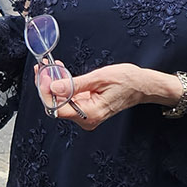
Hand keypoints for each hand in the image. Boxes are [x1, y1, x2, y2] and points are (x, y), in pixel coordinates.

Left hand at [42, 63, 178, 129]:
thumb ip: (74, 84)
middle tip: (44, 67)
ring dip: (54, 84)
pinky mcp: (87, 109)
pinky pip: (69, 99)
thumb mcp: (99, 78)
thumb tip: (53, 87)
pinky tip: (60, 73)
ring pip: (61, 101)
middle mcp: (86, 119)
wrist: (143, 85)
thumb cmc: (127, 81)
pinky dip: (63, 86)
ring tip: (51, 67)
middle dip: (48, 85)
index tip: (43, 75)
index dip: (46, 92)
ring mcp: (86, 115)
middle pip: (56, 105)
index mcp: (89, 114)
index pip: (57, 108)